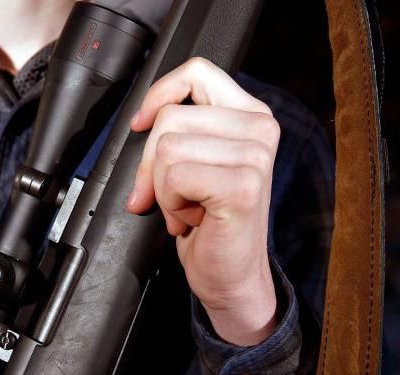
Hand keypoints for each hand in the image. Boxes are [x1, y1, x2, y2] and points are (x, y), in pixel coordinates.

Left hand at [127, 57, 279, 345]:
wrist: (230, 277)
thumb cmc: (210, 224)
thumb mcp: (194, 164)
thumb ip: (178, 132)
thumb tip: (140, 122)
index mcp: (251, 116)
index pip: (197, 72)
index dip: (160, 94)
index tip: (141, 123)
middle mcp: (259, 129)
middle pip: (171, 117)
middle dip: (153, 164)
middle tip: (173, 196)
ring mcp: (255, 156)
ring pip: (167, 148)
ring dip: (164, 188)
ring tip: (188, 208)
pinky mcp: (242, 185)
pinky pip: (173, 177)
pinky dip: (170, 204)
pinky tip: (192, 219)